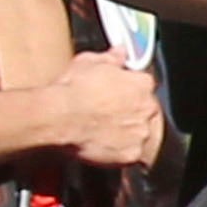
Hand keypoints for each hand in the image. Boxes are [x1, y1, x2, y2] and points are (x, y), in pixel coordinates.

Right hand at [44, 51, 165, 170]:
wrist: (59, 117)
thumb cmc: (72, 89)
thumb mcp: (89, 62)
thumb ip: (110, 57)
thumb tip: (120, 51)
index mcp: (141, 84)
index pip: (144, 86)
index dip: (129, 90)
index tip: (117, 94)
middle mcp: (147, 108)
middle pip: (145, 111)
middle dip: (131, 113)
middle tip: (108, 115)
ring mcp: (140, 133)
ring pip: (140, 134)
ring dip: (128, 133)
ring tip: (105, 132)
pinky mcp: (131, 154)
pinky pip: (131, 155)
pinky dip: (120, 153)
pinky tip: (104, 147)